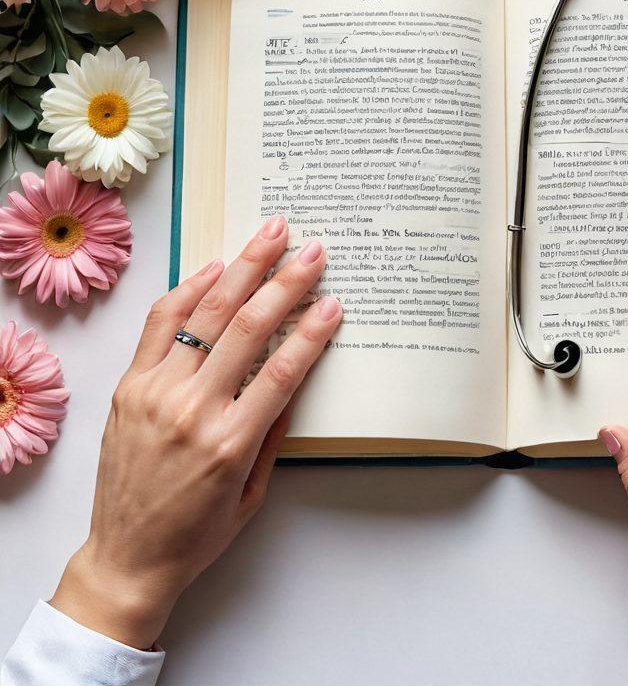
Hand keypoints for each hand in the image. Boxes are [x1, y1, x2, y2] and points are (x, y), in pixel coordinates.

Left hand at [51, 216, 342, 648]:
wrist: (126, 558)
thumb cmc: (197, 533)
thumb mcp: (253, 491)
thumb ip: (273, 430)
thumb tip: (295, 372)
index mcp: (231, 442)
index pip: (283, 370)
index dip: (312, 330)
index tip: (333, 301)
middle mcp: (192, 410)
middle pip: (248, 328)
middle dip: (285, 282)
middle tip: (311, 250)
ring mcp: (155, 393)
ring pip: (206, 315)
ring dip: (243, 269)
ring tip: (269, 236)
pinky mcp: (129, 387)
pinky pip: (161, 325)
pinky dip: (189, 290)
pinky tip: (215, 268)